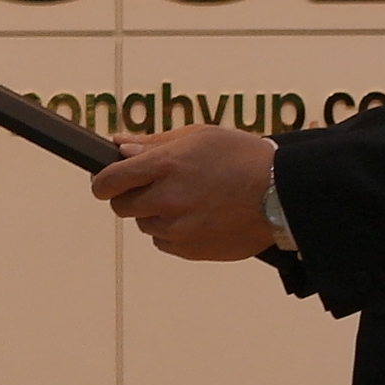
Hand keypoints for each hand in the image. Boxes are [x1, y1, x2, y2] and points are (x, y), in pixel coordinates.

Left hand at [91, 124, 280, 261]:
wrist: (281, 194)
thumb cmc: (243, 157)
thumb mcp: (199, 136)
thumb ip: (153, 143)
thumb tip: (119, 145)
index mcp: (164, 165)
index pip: (108, 181)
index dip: (103, 181)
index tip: (106, 182)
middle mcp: (165, 199)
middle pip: (121, 206)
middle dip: (131, 196)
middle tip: (156, 187)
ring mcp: (176, 228)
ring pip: (144, 224)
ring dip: (156, 213)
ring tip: (189, 199)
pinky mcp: (189, 249)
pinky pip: (164, 242)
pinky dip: (173, 232)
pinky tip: (198, 216)